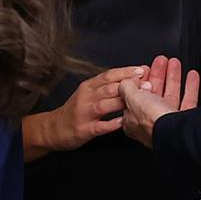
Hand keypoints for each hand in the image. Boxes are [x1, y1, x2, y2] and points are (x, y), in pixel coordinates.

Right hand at [23, 65, 144, 159]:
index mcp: (88, 86)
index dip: (125, 72)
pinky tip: (123, 122)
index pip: (108, 75)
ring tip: (138, 101)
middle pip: (108, 88)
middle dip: (128, 85)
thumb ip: (106, 86)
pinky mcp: (83, 129)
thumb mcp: (87, 92)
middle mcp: (85, 97)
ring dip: (122, 102)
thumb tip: (131, 77)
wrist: (54, 128)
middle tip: (146, 84)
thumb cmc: (75, 110)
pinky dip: (111, 124)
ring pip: (104, 105)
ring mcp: (84, 114)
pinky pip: (99, 126)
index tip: (141, 70)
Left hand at [119, 55, 199, 147]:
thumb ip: (127, 87)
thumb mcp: (132, 98)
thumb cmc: (151, 121)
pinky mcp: (184, 121)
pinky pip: (188, 101)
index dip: (139, 81)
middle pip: (154, 94)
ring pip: (170, 96)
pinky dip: (190, 87)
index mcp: (133, 121)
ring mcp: (168, 122)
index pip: (134, 98)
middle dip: (157, 75)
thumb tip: (127, 81)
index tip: (146, 69)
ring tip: (174, 63)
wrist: (175, 133)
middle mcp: (151, 123)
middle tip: (161, 61)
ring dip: (172, 77)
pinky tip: (191, 76)